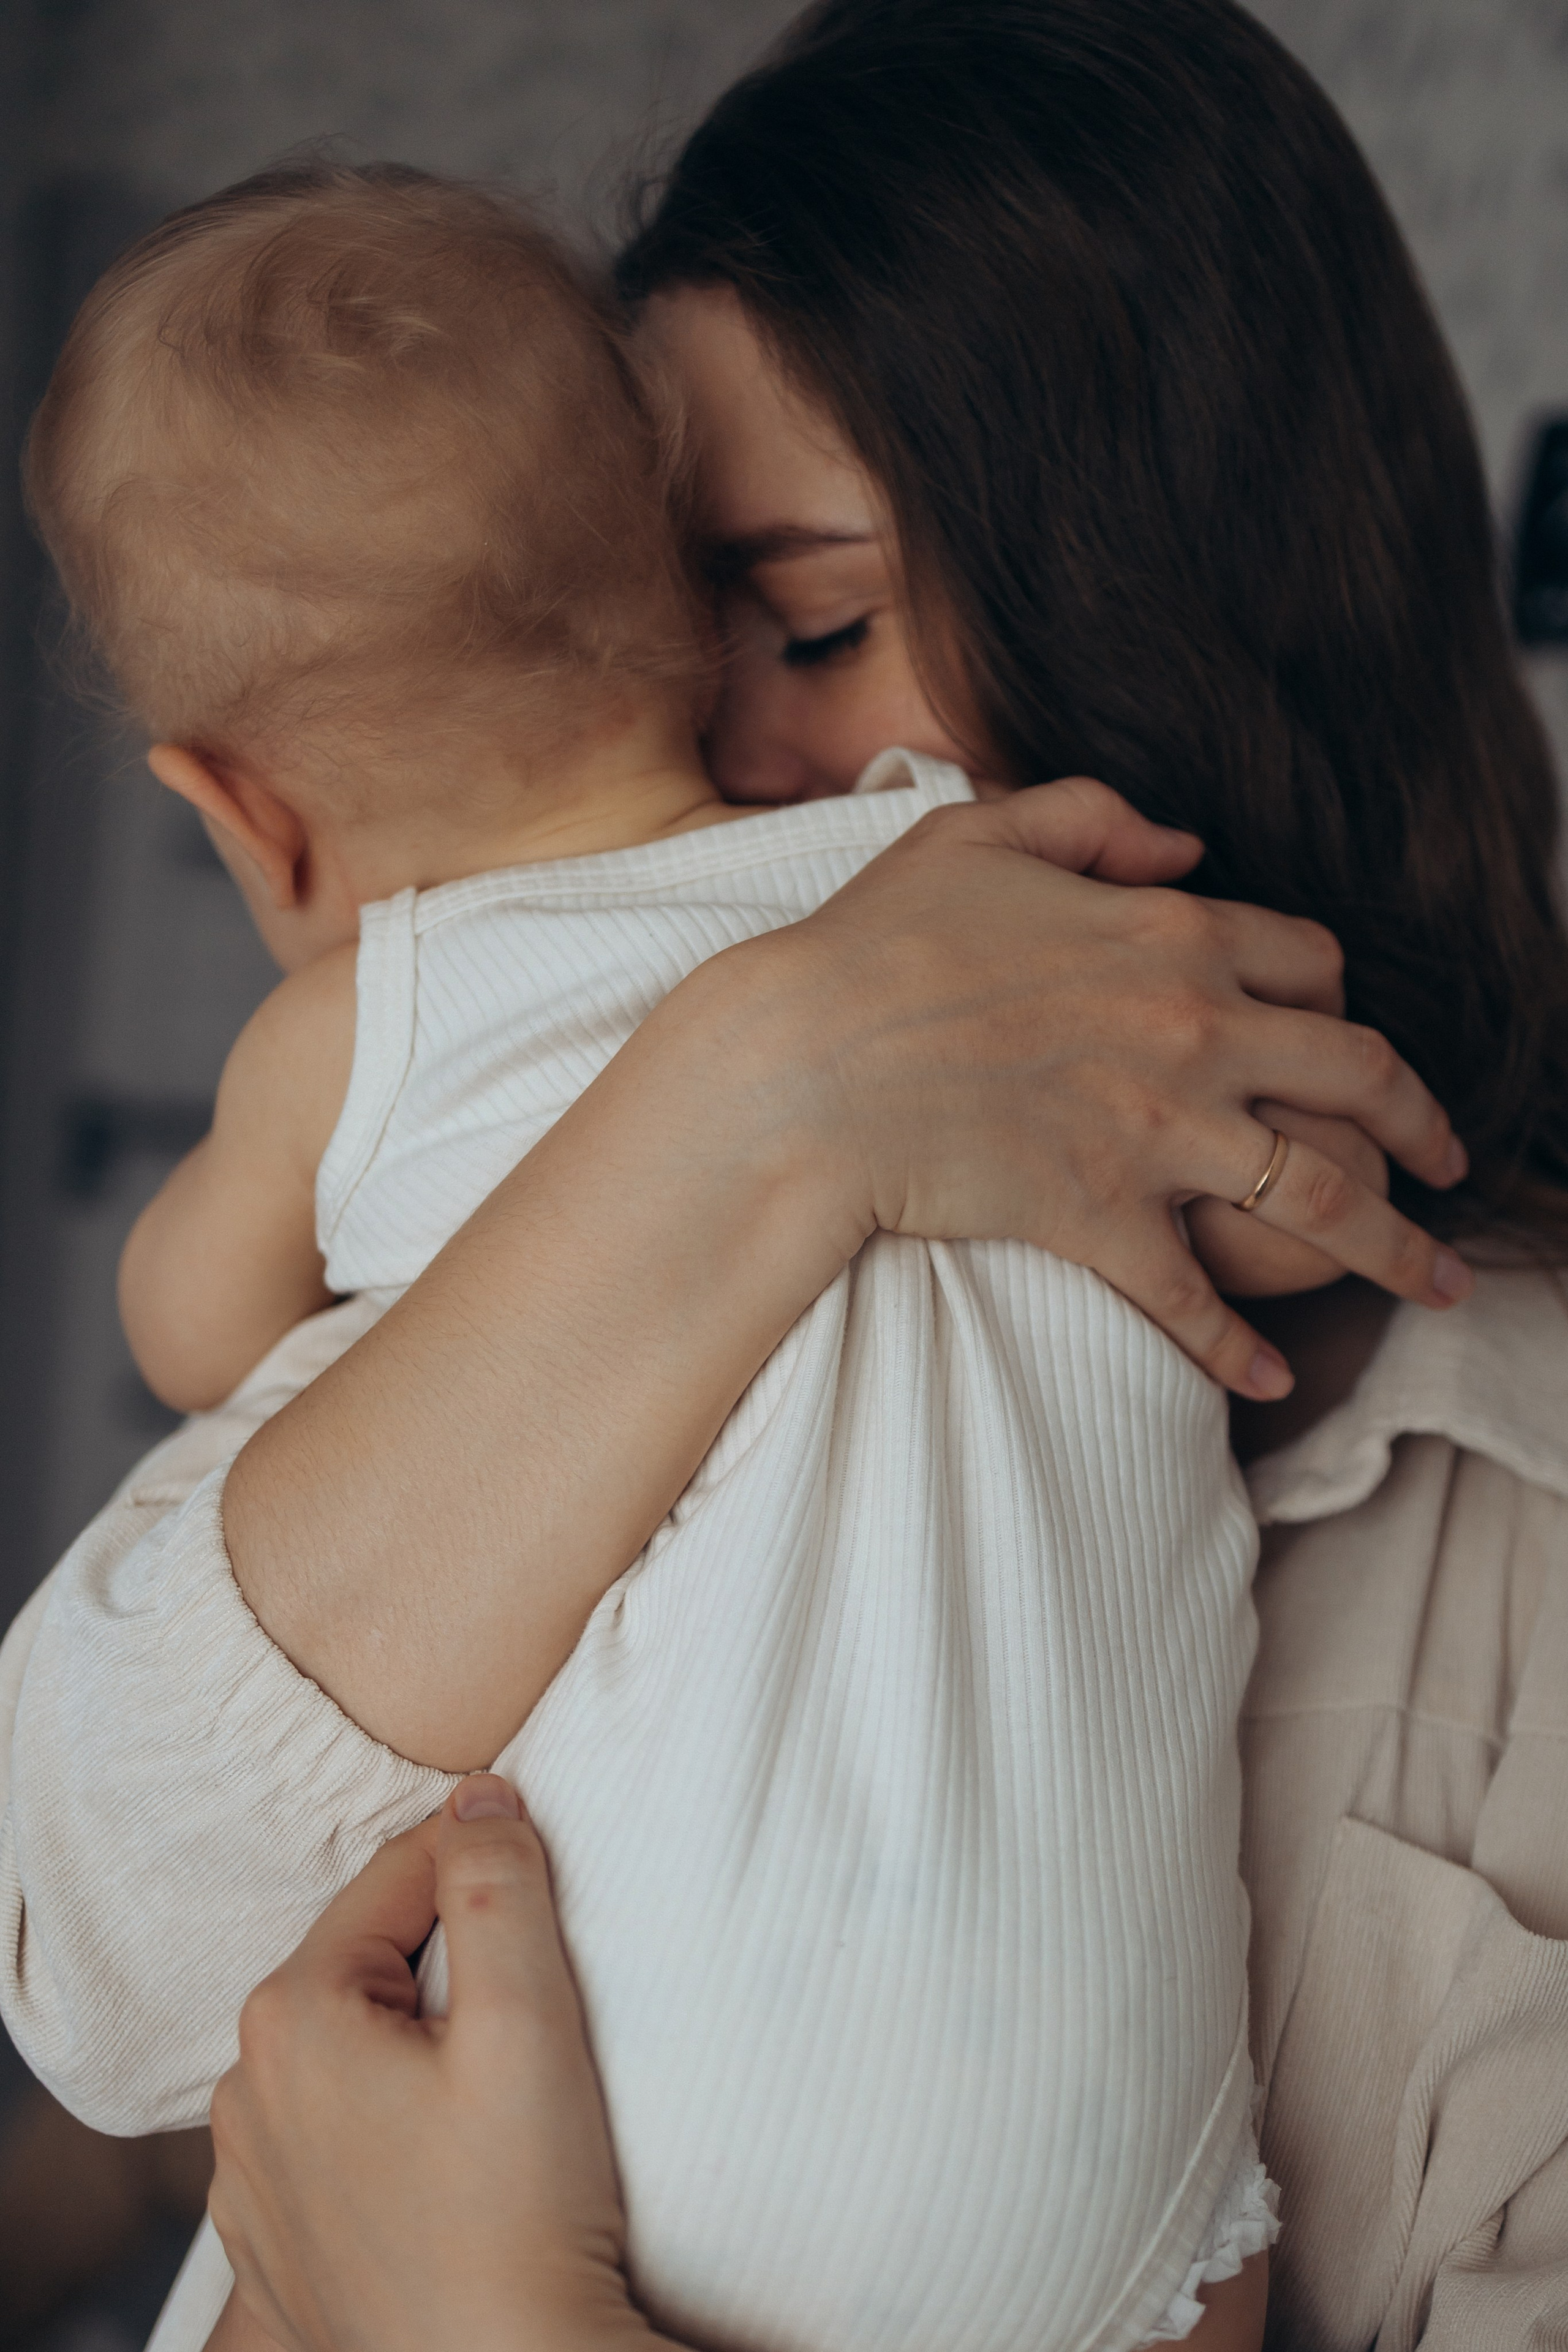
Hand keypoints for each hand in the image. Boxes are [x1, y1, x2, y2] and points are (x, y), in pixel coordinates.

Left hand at [209, 1778, 667, 2351]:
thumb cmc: (521, 2215)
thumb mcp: (529, 2019)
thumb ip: (498, 1885)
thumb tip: (477, 1796)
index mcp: (291, 2017)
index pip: (400, 1877)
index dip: (487, 1863)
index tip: (550, 1885)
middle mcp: (243, 2093)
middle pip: (370, 1964)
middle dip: (449, 1962)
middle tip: (531, 2009)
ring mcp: (251, 2181)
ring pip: (350, 2052)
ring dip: (416, 2045)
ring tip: (495, 2095)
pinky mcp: (278, 2248)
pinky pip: (334, 2138)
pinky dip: (388, 2125)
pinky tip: (448, 2160)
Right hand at [739, 778, 1467, 1396]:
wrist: (802, 1066)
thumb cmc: (871, 945)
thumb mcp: (976, 832)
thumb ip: (1091, 817)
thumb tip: (1186, 843)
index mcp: (1171, 935)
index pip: (1312, 965)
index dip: (1347, 1004)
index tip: (1355, 1047)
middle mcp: (1191, 1032)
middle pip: (1363, 1079)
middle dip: (1426, 1127)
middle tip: (1451, 1165)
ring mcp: (1156, 1133)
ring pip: (1321, 1198)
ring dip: (1396, 1250)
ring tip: (1442, 1287)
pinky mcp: (1106, 1220)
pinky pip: (1200, 1298)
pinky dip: (1242, 1347)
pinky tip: (1274, 1378)